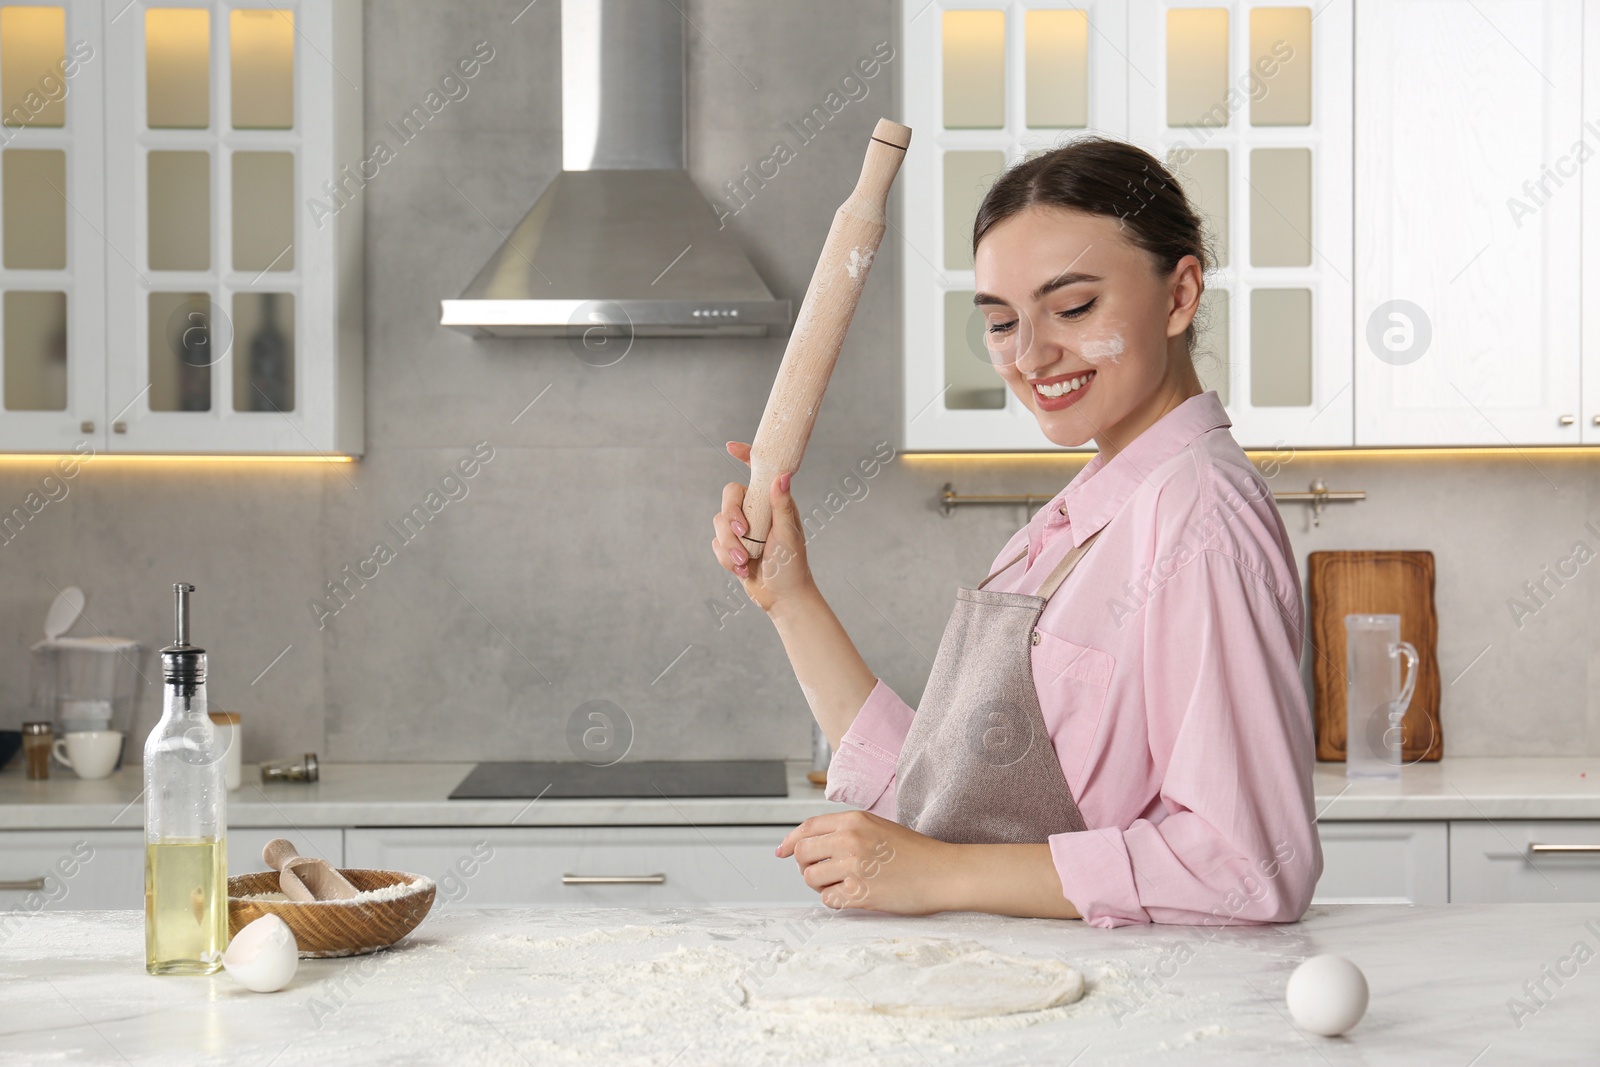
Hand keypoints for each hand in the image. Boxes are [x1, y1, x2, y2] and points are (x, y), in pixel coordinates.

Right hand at [710, 441, 814, 614]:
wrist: (783, 597)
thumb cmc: (792, 566)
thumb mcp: (789, 534)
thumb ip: (782, 505)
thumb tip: (783, 475)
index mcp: (773, 503)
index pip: (758, 473)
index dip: (744, 456)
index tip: (730, 447)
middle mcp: (756, 512)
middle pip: (729, 497)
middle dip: (731, 517)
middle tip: (742, 533)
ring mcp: (742, 530)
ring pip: (719, 523)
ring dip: (729, 544)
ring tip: (744, 561)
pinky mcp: (732, 547)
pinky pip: (716, 544)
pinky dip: (726, 557)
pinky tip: (741, 569)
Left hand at [776, 810, 952, 914]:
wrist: (945, 873)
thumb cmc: (915, 853)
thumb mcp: (878, 827)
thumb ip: (845, 831)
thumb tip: (807, 844)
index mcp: (854, 820)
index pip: (807, 828)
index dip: (789, 841)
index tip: (781, 852)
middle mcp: (849, 839)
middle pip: (802, 853)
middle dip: (806, 865)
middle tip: (822, 873)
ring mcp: (854, 866)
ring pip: (811, 878)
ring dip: (821, 885)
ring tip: (843, 884)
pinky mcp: (860, 892)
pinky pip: (828, 899)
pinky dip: (835, 901)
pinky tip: (852, 896)